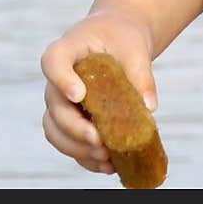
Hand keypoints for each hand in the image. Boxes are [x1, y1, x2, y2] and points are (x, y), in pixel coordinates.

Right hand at [40, 10, 156, 175]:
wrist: (117, 39)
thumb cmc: (123, 39)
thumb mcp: (135, 48)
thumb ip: (141, 74)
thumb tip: (149, 107)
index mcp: (69, 48)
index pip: (53, 61)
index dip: (61, 79)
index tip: (79, 95)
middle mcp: (57, 77)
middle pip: (54, 105)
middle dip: (74, 128)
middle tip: (99, 141)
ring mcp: (60, 100)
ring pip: (54, 129)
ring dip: (76, 148)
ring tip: (105, 157)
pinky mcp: (69, 119)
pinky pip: (68, 143)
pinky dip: (84, 158)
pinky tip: (108, 165)